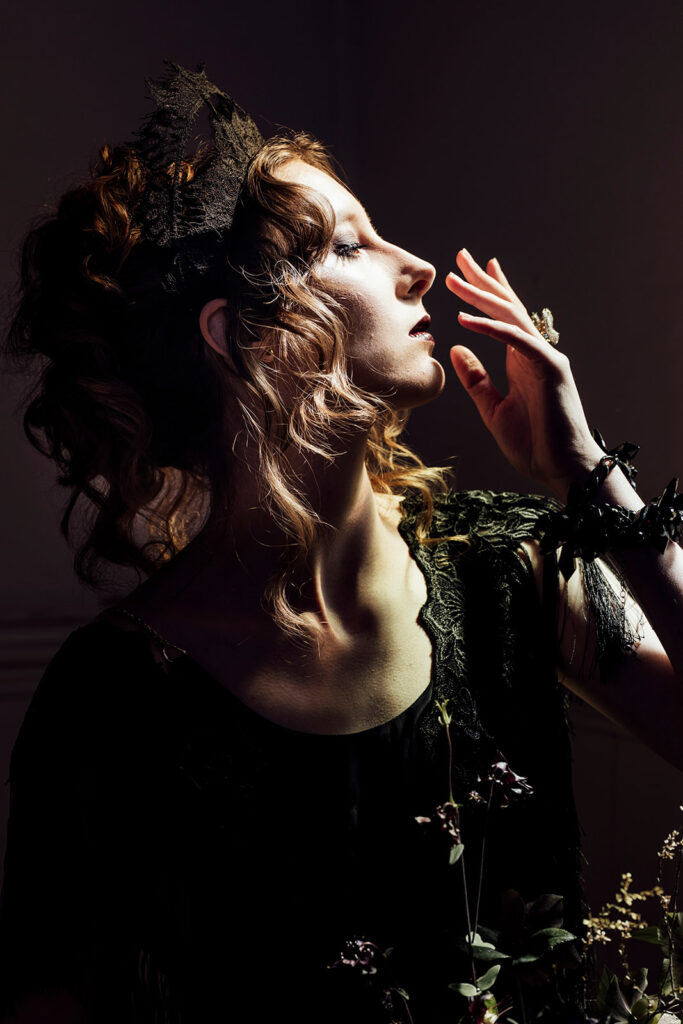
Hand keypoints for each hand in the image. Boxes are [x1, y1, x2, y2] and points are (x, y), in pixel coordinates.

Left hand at [445, 249, 601, 499]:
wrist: (562, 469)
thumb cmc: (533, 443)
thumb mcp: (493, 409)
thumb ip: (476, 378)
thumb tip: (455, 347)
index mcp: (522, 361)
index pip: (503, 318)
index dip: (487, 293)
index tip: (467, 271)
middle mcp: (535, 352)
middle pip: (507, 307)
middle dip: (483, 281)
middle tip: (460, 256)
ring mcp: (545, 357)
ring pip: (511, 316)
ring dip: (481, 296)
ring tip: (454, 279)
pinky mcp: (551, 368)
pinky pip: (516, 340)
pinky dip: (491, 328)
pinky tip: (465, 318)